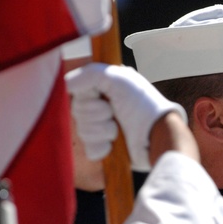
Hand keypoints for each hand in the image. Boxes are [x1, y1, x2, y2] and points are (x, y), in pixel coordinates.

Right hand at [64, 63, 185, 170]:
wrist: (156, 136)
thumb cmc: (142, 104)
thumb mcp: (118, 78)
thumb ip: (90, 74)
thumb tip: (66, 83)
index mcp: (104, 89)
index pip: (77, 92)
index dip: (87, 97)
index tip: (102, 97)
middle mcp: (102, 106)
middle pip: (78, 112)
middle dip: (96, 115)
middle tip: (114, 114)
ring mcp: (103, 129)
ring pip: (82, 131)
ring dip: (101, 131)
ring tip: (118, 130)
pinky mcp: (106, 149)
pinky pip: (89, 149)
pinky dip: (101, 148)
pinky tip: (113, 146)